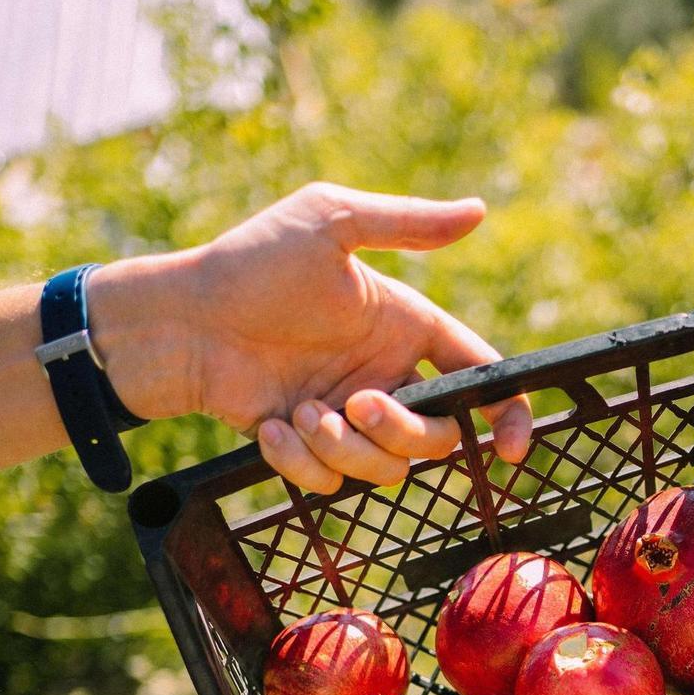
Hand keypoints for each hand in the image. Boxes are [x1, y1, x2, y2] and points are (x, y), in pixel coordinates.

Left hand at [89, 183, 532, 492]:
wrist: (180, 320)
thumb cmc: (252, 262)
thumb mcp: (332, 223)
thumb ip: (408, 226)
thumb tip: (478, 211)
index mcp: (403, 327)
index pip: (479, 376)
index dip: (508, 413)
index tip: (512, 448)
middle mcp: (384, 376)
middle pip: (438, 437)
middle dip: (402, 430)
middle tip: (356, 403)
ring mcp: (346, 417)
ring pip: (387, 468)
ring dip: (343, 447)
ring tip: (298, 413)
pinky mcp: (307, 448)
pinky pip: (330, 482)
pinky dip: (300, 461)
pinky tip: (269, 426)